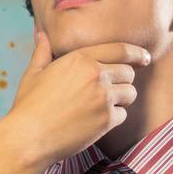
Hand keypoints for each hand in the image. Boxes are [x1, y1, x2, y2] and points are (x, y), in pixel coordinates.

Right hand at [0, 29, 151, 169]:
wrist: (29, 138)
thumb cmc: (29, 106)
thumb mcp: (33, 74)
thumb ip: (43, 52)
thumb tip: (42, 35)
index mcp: (80, 59)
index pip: (121, 49)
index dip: (136, 53)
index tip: (144, 57)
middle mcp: (96, 75)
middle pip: (129, 72)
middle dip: (125, 79)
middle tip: (115, 87)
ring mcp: (104, 97)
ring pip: (130, 93)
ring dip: (123, 98)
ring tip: (104, 104)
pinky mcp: (107, 120)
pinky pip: (123, 114)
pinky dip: (114, 118)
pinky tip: (97, 121)